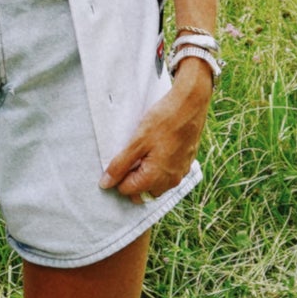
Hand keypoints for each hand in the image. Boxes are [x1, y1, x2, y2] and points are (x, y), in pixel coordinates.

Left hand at [99, 62, 213, 201]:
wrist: (191, 104)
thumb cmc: (164, 120)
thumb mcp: (137, 142)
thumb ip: (120, 165)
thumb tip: (105, 184)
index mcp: (155, 178)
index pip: (127, 190)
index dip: (119, 176)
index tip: (119, 159)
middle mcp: (170, 181)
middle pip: (142, 193)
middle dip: (133, 180)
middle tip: (130, 157)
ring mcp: (180, 173)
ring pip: (156, 186)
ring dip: (146, 175)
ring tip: (143, 152)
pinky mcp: (186, 164)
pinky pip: (168, 175)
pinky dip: (159, 169)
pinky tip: (157, 149)